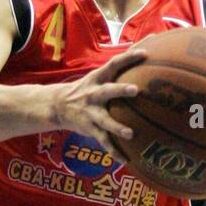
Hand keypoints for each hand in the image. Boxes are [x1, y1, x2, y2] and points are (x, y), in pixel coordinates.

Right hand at [50, 49, 147, 165]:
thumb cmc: (87, 88)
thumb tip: (147, 46)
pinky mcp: (90, 129)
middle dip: (121, 90)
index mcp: (97, 78)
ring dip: (116, 127)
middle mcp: (94, 94)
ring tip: (130, 134)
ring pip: (104, 120)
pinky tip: (126, 160)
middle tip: (136, 90)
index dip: (128, 57)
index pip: (114, 64)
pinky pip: (103, 142)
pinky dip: (114, 152)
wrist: (57, 105)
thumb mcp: (98, 75)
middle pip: (107, 91)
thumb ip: (120, 66)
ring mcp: (91, 113)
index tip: (145, 53)